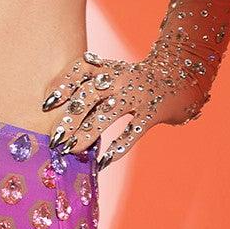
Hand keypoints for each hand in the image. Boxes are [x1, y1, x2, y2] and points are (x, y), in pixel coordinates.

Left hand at [41, 45, 208, 168]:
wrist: (183, 75)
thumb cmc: (137, 80)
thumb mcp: (114, 75)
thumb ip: (90, 90)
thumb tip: (58, 117)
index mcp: (109, 67)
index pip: (81, 71)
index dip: (63, 85)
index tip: (46, 104)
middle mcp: (120, 78)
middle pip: (89, 95)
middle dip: (70, 117)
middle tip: (53, 137)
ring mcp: (137, 95)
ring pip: (107, 114)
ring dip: (86, 134)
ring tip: (71, 150)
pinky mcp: (153, 112)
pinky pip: (132, 132)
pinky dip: (117, 148)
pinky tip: (102, 162)